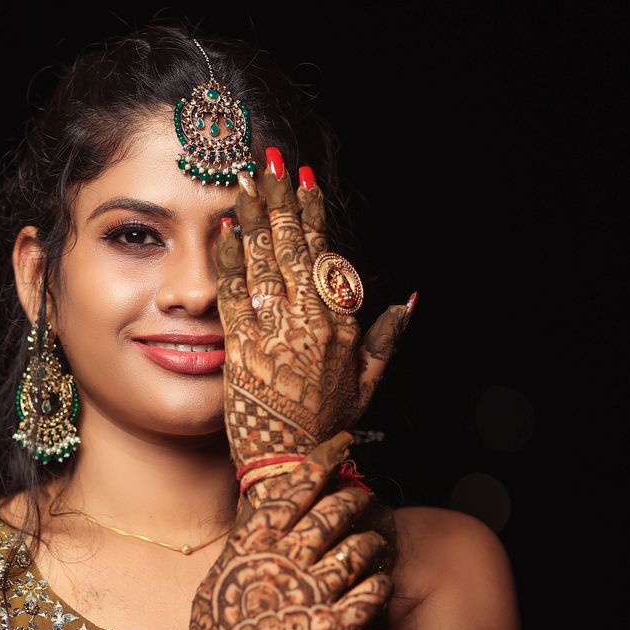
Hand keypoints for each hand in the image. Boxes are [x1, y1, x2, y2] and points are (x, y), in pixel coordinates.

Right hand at [176, 439, 392, 629]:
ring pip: (361, 547)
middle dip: (357, 499)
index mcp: (251, 545)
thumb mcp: (216, 584)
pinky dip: (381, 583)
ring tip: (375, 544)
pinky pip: (373, 591)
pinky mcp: (334, 628)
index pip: (295, 486)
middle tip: (366, 498)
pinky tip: (381, 584)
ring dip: (373, 541)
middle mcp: (283, 561)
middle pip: (336, 510)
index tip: (343, 445)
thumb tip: (260, 521)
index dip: (324, 461)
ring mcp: (310, 593)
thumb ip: (244, 550)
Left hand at [216, 154, 414, 467]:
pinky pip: (235, 296)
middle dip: (280, 200)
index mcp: (342, 325)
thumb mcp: (367, 384)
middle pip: (293, 248)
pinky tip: (222, 231)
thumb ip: (387, 338)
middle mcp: (313, 323)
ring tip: (241, 180)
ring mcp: (278, 335)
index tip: (301, 180)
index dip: (312, 215)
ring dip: (252, 217)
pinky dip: (229, 261)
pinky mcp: (243, 350)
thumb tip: (407, 300)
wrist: (292, 467)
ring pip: (264, 263)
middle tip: (267, 162)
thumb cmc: (326, 428)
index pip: (325, 256)